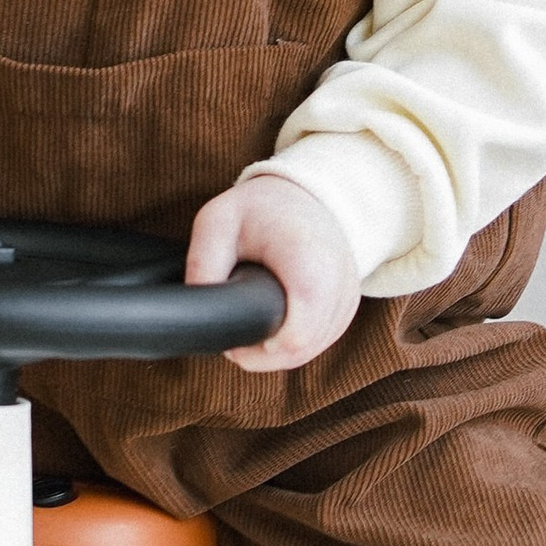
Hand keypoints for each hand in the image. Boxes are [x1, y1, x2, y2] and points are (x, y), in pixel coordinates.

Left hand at [184, 170, 363, 372]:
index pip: (296, 335)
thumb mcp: (217, 222)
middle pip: (302, 348)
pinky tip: (276, 320)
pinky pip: (323, 339)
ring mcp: (348, 294)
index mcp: (307, 260)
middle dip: (264, 352)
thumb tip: (195, 312)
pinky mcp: (349, 303)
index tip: (235, 341)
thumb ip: (202, 266)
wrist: (307, 193)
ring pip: (313, 348)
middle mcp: (338, 280)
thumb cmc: (261, 208)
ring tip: (252, 321)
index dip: (261, 350)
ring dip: (279, 348)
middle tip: (236, 335)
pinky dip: (297, 339)